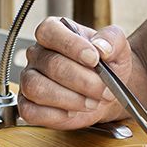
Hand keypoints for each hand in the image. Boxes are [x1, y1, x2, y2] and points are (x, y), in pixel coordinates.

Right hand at [17, 17, 132, 129]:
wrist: (107, 91)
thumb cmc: (108, 65)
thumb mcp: (117, 45)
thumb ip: (111, 39)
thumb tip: (101, 47)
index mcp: (54, 32)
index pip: (50, 31)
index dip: (71, 45)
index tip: (94, 59)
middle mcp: (38, 54)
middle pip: (51, 65)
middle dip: (82, 81)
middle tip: (105, 90)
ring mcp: (29, 79)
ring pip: (37, 88)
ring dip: (70, 99)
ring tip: (92, 102)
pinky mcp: (28, 105)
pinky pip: (30, 111)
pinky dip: (55, 115)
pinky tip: (73, 112)